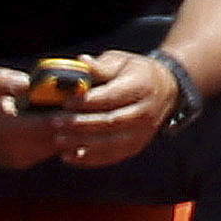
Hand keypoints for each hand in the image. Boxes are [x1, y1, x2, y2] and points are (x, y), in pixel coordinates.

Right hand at [0, 57, 92, 166]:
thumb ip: (6, 81)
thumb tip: (27, 83)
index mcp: (9, 132)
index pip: (51, 125)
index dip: (73, 113)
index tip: (91, 97)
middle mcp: (15, 151)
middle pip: (58, 140)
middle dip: (76, 123)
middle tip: (97, 104)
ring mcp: (17, 160)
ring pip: (55, 148)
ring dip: (69, 132)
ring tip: (87, 112)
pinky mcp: (19, 163)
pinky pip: (46, 151)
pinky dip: (58, 137)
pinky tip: (67, 122)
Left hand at [15, 50, 181, 169]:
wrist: (165, 91)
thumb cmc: (134, 73)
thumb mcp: (121, 62)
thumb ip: (100, 66)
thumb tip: (82, 61)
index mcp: (141, 87)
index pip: (113, 97)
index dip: (88, 101)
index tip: (66, 101)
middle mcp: (144, 113)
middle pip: (110, 122)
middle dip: (80, 123)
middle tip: (55, 122)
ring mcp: (141, 134)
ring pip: (109, 142)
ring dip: (82, 143)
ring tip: (58, 140)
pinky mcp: (134, 147)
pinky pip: (110, 156)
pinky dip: (88, 158)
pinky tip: (68, 156)